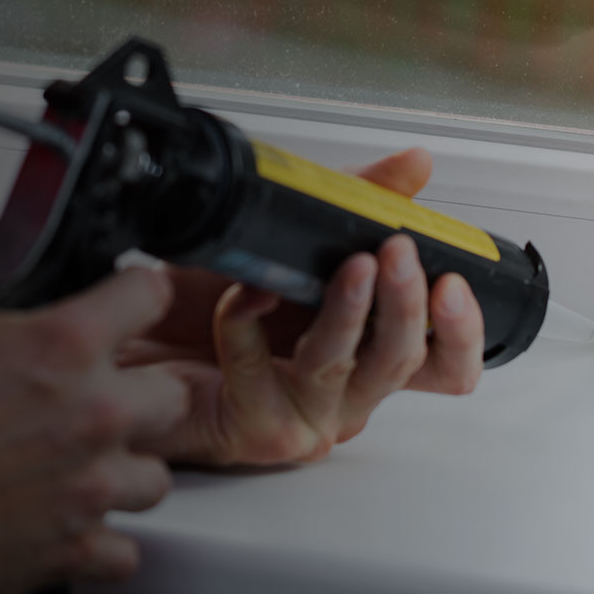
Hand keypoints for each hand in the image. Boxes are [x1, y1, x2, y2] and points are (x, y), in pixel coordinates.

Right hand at [0, 268, 188, 593]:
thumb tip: (3, 320)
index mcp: (63, 346)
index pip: (147, 294)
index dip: (136, 299)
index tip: (130, 310)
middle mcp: (94, 411)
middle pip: (171, 397)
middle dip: (139, 401)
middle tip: (100, 410)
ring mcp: (92, 484)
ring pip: (157, 479)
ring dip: (124, 476)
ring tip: (82, 477)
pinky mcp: (76, 548)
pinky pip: (125, 552)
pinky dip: (101, 547)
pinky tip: (71, 532)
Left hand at [126, 149, 486, 465]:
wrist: (133, 329)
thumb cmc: (212, 294)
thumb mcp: (296, 236)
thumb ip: (361, 202)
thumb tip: (416, 165)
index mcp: (369, 352)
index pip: (445, 366)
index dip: (461, 333)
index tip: (455, 285)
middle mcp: (347, 392)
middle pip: (402, 363)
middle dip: (407, 305)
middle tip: (400, 256)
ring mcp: (304, 416)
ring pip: (342, 368)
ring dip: (346, 312)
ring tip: (348, 267)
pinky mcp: (253, 428)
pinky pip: (260, 369)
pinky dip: (250, 321)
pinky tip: (244, 290)